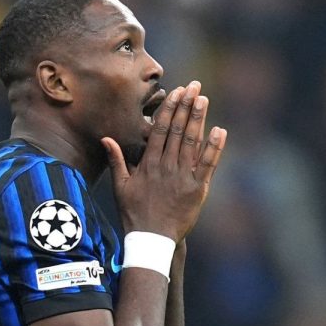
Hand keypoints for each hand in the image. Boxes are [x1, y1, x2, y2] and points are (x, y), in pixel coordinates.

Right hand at [101, 81, 226, 242]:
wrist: (151, 240)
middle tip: (195, 86)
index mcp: (149, 164)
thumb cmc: (134, 214)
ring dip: (198, 119)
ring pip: (192, 142)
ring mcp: (183, 177)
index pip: (160, 129)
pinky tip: (220, 131)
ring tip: (204, 99)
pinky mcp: (198, 189)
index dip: (169, 108)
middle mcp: (166, 166)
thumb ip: (116, 160)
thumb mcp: (120, 186)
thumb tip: (106, 138)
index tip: (177, 92)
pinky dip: (214, 147)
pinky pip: (208, 164)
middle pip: (177, 130)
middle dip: (186, 106)